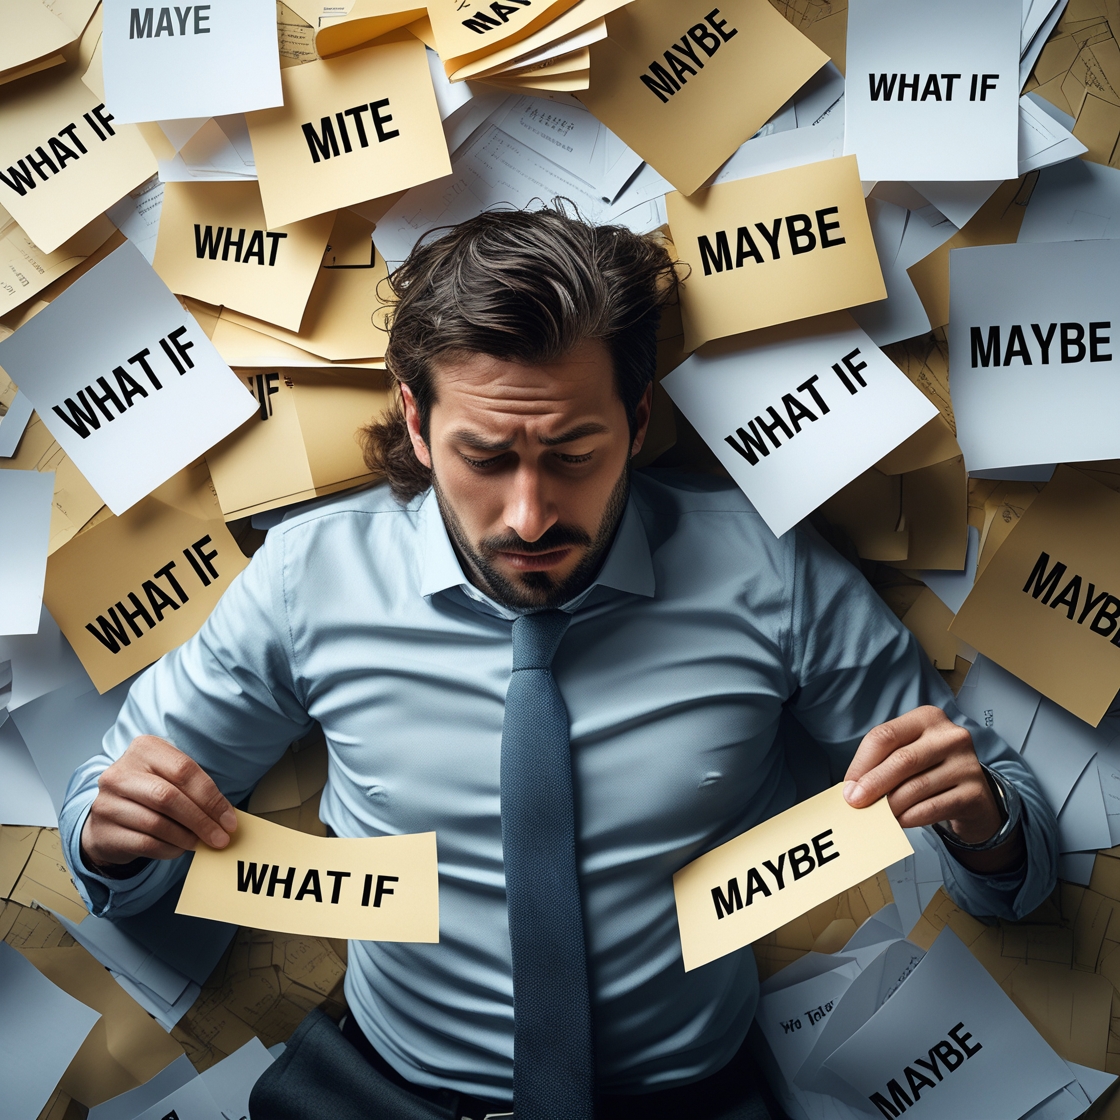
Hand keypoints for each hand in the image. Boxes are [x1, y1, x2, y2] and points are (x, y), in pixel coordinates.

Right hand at [80, 735, 236, 869]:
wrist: (106, 818)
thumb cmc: (148, 795)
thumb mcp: (169, 779)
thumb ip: (194, 790)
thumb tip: (226, 817)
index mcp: (144, 749)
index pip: (184, 770)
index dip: (211, 797)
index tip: (229, 819)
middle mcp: (121, 772)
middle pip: (169, 797)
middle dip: (201, 820)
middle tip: (220, 838)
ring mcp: (106, 801)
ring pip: (157, 823)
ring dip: (186, 837)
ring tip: (201, 843)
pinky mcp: (102, 830)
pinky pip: (145, 843)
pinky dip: (169, 849)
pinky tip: (180, 848)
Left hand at [843, 705, 1022, 874]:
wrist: (972, 796)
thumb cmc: (930, 771)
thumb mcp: (907, 755)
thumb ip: (881, 764)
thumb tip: (852, 789)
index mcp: (927, 717)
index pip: (885, 736)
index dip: (862, 763)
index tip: (848, 785)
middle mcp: (950, 736)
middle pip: (901, 760)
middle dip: (873, 784)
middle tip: (855, 802)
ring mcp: (967, 763)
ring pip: (916, 786)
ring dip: (890, 805)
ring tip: (878, 814)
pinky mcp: (975, 792)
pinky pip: (932, 807)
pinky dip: (909, 817)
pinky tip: (899, 821)